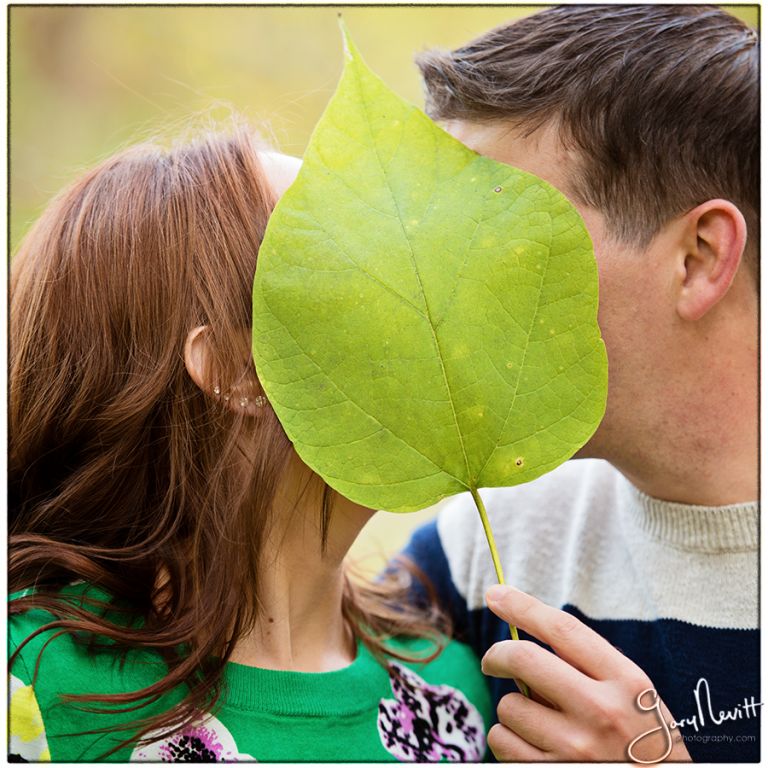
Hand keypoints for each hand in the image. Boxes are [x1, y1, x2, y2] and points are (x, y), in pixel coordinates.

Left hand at [482, 585, 690, 762]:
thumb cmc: (645, 748)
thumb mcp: (637, 701)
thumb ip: (590, 670)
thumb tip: (526, 643)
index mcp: (627, 683)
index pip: (564, 630)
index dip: (523, 607)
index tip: (496, 594)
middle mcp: (601, 713)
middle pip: (524, 659)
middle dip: (497, 654)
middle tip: (493, 661)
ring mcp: (576, 749)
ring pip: (509, 706)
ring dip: (513, 711)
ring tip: (540, 725)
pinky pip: (502, 743)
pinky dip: (507, 741)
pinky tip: (532, 747)